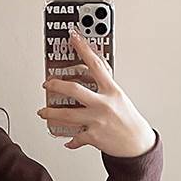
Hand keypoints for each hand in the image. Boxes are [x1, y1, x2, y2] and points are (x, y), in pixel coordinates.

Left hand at [37, 28, 156, 157]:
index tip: (73, 36)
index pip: (95, 64)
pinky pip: (75, 136)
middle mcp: (103, 103)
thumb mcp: (119, 97)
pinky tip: (67, 139)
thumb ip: (104, 86)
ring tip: (43, 112)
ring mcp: (97, 120)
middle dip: (56, 84)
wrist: (137, 143)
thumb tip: (89, 74)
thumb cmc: (128, 119)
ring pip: (67, 114)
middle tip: (47, 83)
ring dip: (50, 113)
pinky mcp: (93, 136)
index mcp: (111, 90)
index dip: (83, 48)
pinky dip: (70, 140)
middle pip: (73, 89)